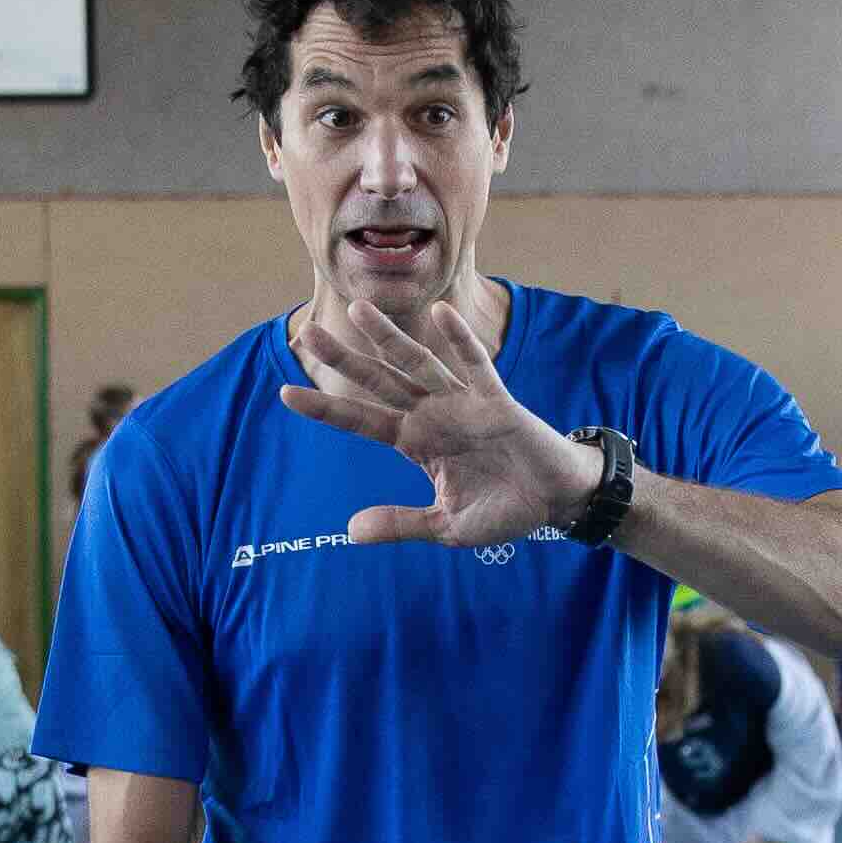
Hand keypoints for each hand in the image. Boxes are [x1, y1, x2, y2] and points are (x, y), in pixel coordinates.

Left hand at [276, 294, 593, 552]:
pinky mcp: (498, 401)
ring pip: (419, 364)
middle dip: (345, 359)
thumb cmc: (504, 509)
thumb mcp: (446, 525)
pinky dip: (460, 341)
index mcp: (418, 443)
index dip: (326, 408)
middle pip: (380, 381)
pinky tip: (440, 314)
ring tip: (357, 310)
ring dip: (389, 338)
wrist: (555, 501)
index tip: (286, 392)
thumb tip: (349, 532)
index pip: (362, 421)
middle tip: (306, 333)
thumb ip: (401, 523)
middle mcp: (434, 415)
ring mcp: (464, 403)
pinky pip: (476, 366)